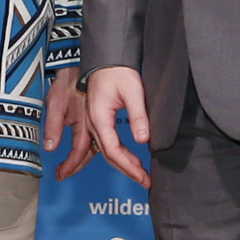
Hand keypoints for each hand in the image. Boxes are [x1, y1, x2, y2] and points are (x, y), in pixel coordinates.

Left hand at [42, 69, 95, 178]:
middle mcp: (92, 125)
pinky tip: (83, 150)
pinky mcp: (95, 115)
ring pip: (94, 147)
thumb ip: (54, 125)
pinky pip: (95, 137)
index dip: (70, 166)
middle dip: (76, 167)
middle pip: (88, 154)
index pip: (78, 152)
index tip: (60, 175)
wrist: (88, 63)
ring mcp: (95, 121)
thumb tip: (49, 147)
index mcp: (84, 123)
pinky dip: (87, 147)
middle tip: (63, 176)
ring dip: (82, 160)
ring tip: (69, 169)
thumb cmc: (69, 78)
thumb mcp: (56, 101)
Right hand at [84, 65, 152, 185]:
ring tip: (140, 174)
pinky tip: (131, 159)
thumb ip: (138, 116)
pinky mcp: (98, 120)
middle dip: (127, 170)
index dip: (129, 167)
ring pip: (107, 151)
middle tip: (145, 181)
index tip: (143, 177)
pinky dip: (119, 154)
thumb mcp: (133, 91)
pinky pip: (106, 143)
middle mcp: (93, 123)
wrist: (105, 59)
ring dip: (123, 164)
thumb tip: (143, 139)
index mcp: (100, 118)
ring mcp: (94, 122)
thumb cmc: (117, 71)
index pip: (114, 151)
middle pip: (109, 155)